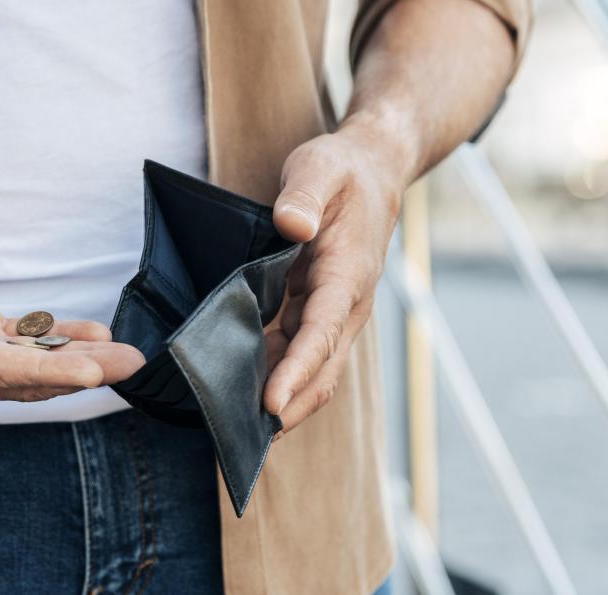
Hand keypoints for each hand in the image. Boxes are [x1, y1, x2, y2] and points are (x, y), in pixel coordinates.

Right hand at [0, 231, 144, 403]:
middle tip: (132, 365)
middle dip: (80, 373)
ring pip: (29, 364)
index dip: (45, 372)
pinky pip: (21, 343)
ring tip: (128, 356)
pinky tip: (93, 333)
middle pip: (23, 377)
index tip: (92, 372)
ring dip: (78, 360)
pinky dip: (57, 339)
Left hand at [263, 125, 408, 434]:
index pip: (323, 332)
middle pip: (322, 368)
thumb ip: (305, 196)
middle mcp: (347, 303)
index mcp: (349, 274)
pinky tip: (239, 390)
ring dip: (281, 400)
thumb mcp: (320, 167)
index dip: (297, 371)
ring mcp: (334, 312)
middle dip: (289, 406)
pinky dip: (274, 376)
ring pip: (311, 369)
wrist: (373, 172)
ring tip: (235, 427)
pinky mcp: (319, 311)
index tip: (272, 404)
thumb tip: (292, 225)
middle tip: (244, 439)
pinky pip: (298, 353)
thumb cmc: (342, 171)